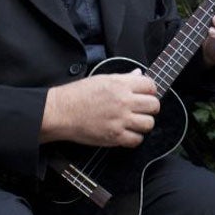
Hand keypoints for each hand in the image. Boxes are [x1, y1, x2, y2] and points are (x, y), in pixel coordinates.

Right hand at [39, 70, 159, 147]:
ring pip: (149, 124)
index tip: (146, 95)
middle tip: (142, 109)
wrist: (60, 112)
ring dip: (144, 123)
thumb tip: (139, 74)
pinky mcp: (114, 136)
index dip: (150, 90)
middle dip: (150, 107)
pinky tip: (127, 133)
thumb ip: (123, 78)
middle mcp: (123, 101)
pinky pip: (137, 140)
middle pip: (154, 105)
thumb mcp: (101, 79)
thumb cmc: (77, 95)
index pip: (150, 85)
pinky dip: (134, 138)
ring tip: (135, 122)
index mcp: (120, 84)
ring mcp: (120, 120)